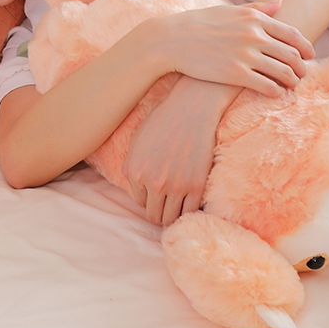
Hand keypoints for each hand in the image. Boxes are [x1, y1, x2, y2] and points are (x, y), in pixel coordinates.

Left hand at [123, 76, 236, 225]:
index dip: (148, 197)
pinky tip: (190, 200)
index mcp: (134, 172)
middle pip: (153, 215)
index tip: (157, 189)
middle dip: (158, 210)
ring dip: (172, 213)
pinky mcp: (196, 186)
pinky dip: (188, 211)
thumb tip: (137, 188)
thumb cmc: (163, 120)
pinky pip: (189, 212)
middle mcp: (153, 182)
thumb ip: (132, 167)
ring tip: (177, 203)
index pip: (139, 201)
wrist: (191, 109)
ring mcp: (175, 187)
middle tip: (166, 202)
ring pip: (170, 218)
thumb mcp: (136, 142)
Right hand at [155, 0, 312, 97]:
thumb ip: (256, 9)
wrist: (172, 39)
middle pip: (292, 55)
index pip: (292, 34)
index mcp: (254, 19)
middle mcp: (254, 35)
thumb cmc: (198, 23)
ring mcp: (246, 54)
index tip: (309, 56)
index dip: (305, 47)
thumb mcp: (228, 10)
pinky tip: (275, 93)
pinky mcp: (236, 73)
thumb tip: (280, 4)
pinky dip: (276, 91)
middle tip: (301, 75)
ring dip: (292, 81)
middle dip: (301, 67)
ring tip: (290, 86)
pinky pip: (268, 86)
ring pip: (284, 72)